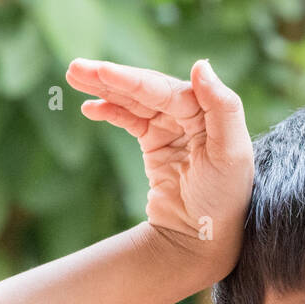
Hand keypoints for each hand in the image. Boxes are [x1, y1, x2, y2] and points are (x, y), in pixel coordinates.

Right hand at [67, 57, 253, 282]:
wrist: (202, 239)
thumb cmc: (223, 200)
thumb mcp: (231, 156)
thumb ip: (223, 108)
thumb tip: (200, 64)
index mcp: (209, 114)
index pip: (165, 90)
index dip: (133, 80)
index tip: (103, 72)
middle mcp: (192, 116)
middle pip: (147, 89)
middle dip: (111, 78)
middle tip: (76, 67)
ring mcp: (172, 129)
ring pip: (134, 101)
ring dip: (105, 89)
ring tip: (73, 75)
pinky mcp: (156, 145)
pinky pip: (130, 120)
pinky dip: (110, 111)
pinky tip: (89, 107)